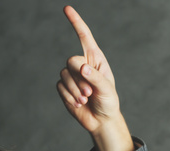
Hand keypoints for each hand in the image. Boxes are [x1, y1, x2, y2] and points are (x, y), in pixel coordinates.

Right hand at [57, 6, 133, 150]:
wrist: (101, 120)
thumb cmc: (108, 102)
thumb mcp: (107, 89)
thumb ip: (95, 77)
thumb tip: (81, 67)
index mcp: (95, 59)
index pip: (84, 37)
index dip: (76, 22)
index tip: (67, 9)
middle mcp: (82, 64)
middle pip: (71, 61)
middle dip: (79, 78)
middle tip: (89, 93)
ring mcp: (72, 76)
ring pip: (64, 75)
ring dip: (75, 90)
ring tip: (85, 100)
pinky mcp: (64, 88)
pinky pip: (60, 87)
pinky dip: (69, 97)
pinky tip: (78, 103)